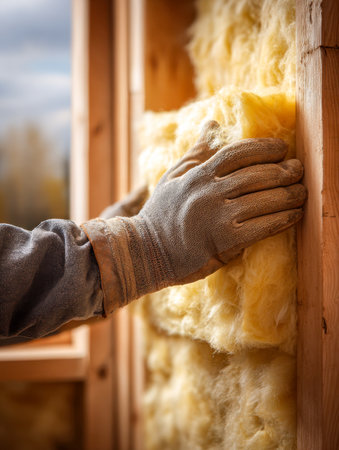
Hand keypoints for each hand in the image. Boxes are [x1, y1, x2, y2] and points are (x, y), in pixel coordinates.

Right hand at [83, 121, 305, 306]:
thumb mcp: (173, 177)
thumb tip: (212, 122)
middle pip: (256, 176)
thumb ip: (197, 151)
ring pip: (263, 200)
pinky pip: (261, 227)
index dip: (264, 148)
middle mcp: (209, 192)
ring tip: (302, 192)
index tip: (282, 149)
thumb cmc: (162, 214)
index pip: (238, 153)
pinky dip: (282, 219)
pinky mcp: (224, 242)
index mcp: (198, 174)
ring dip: (289, 195)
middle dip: (283, 171)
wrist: (147, 252)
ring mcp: (217, 217)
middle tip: (299, 170)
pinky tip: (294, 215)